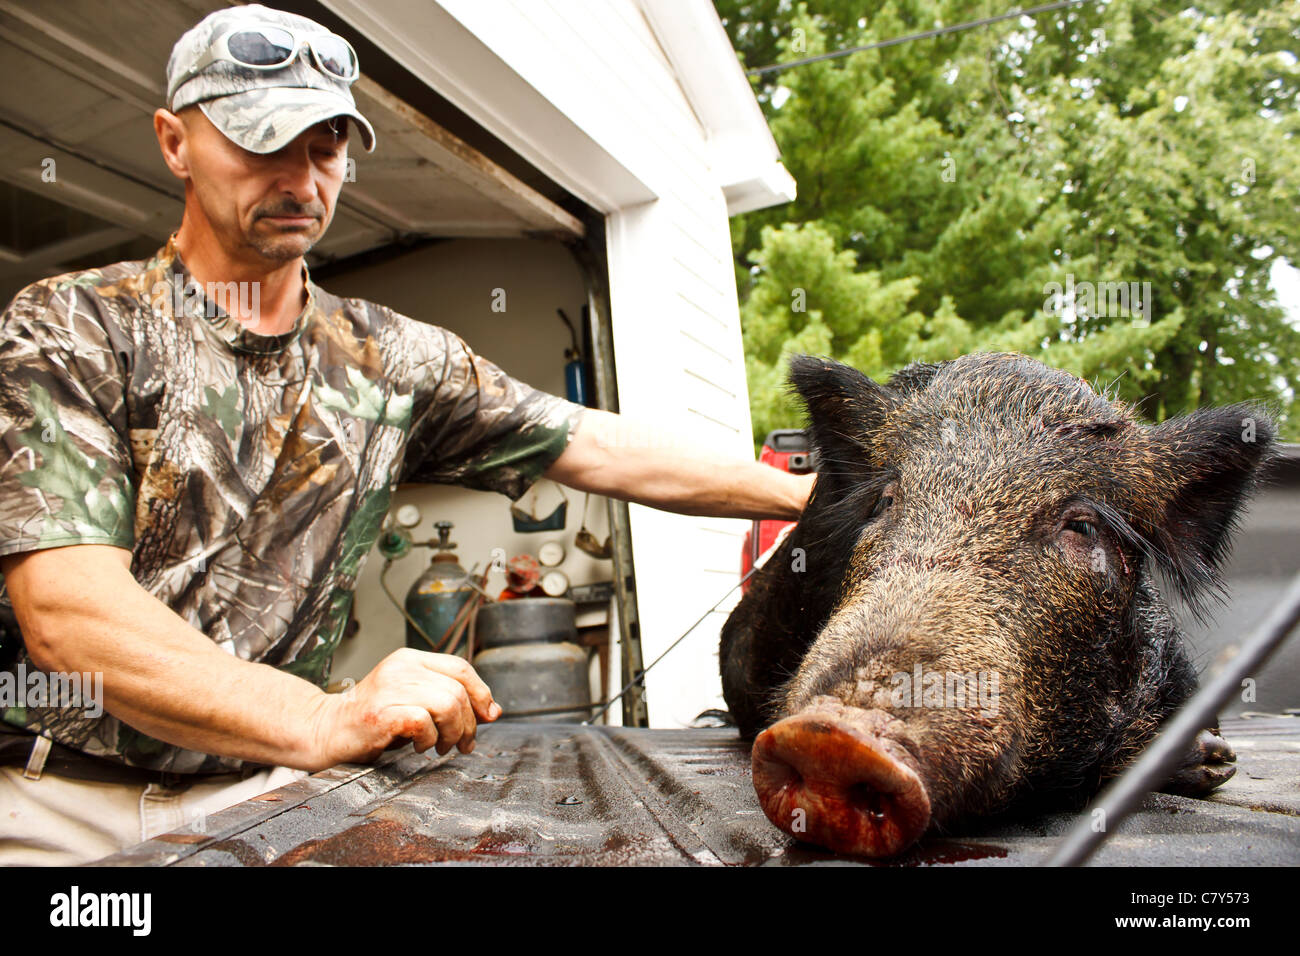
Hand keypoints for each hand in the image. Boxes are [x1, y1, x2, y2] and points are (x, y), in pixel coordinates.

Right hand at [307, 648, 501, 767]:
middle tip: (462, 743)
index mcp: (410, 659)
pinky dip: (429, 739)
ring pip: (447, 704)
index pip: (461, 667)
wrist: (326, 730)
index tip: (488, 715)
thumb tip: (493, 711)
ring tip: (440, 746)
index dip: (482, 692)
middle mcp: (401, 667)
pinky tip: (419, 746)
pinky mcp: (381, 713)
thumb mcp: (414, 700)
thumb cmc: (372, 719)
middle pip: (458, 690)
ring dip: (452, 733)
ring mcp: (390, 688)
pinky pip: (424, 723)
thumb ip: (449, 699)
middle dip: (469, 723)